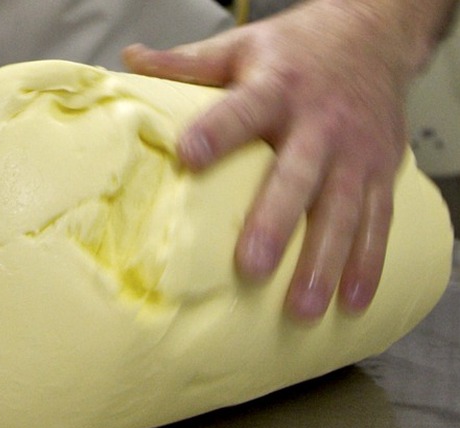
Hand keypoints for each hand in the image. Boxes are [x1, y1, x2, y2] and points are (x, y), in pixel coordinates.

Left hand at [123, 1, 417, 321]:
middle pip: (298, 175)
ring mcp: (356, 151)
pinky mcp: (380, 172)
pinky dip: (368, 263)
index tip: (188, 155)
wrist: (373, 36)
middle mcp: (320, 121)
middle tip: (251, 267)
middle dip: (276, 222)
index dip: (217, 132)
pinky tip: (353, 301)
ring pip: (342, 210)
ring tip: (301, 307)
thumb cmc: (295, 51)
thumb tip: (130, 60)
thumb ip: (188, 62)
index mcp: (276, 87)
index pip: (242, 110)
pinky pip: (377, 221)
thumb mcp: (240, 46)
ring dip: (325, 262)